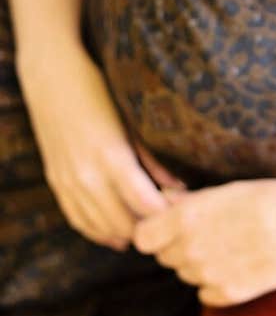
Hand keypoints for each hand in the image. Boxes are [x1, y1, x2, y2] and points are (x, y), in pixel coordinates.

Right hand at [19, 45, 186, 250]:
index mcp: (112, 157)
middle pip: (124, 223)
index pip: (145, 205)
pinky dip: (99, 232)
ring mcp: (68, 182)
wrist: (52, 79)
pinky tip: (117, 236)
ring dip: (126, 234)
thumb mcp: (132, 123)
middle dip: (149, 228)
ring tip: (148, 232)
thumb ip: (154, 161)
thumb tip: (180, 189)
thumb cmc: (100, 93)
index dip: (167, 215)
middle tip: (169, 225)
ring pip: (101, 228)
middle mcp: (87, 176)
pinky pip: (78, 220)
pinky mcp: (56, 182)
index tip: (183, 214)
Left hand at [131, 178, 275, 306]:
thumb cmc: (269, 199)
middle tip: (210, 235)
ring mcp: (207, 275)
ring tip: (231, 248)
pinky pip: (206, 293)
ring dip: (200, 265)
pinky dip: (217, 284)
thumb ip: (187, 201)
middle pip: (165, 258)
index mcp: (184, 220)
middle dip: (179, 248)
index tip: (169, 229)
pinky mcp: (227, 295)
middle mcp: (189, 250)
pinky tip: (240, 266)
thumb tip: (162, 200)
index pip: (142, 238)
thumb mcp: (225, 190)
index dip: (155, 233)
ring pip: (187, 275)